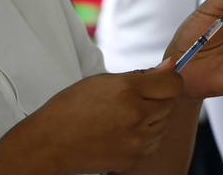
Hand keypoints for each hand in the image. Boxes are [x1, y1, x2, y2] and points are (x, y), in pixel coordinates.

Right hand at [14, 61, 181, 173]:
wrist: (48, 144)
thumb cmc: (73, 107)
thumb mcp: (104, 80)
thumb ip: (143, 74)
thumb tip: (171, 65)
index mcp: (127, 90)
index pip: (173, 83)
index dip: (169, 78)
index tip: (162, 79)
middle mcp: (135, 115)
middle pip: (170, 103)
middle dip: (158, 97)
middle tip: (135, 98)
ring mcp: (135, 140)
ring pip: (164, 123)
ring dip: (154, 117)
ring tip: (128, 115)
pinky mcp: (133, 158)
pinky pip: (154, 142)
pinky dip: (146, 136)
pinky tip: (126, 131)